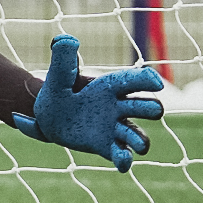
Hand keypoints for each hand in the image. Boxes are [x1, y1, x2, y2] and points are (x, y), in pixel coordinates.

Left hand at [11, 35, 164, 172]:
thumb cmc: (57, 91)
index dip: (148, 80)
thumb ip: (62, 59)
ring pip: (137, 134)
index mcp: (111, 86)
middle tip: (152, 109)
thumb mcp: (58, 75)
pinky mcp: (106, 146)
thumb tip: (64, 39)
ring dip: (141, 140)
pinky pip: (120, 154)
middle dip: (151, 108)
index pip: (136, 80)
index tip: (156, 83)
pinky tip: (123, 163)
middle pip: (146, 106)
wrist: (45, 116)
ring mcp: (114, 128)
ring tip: (139, 146)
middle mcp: (119, 107)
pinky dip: (124, 160)